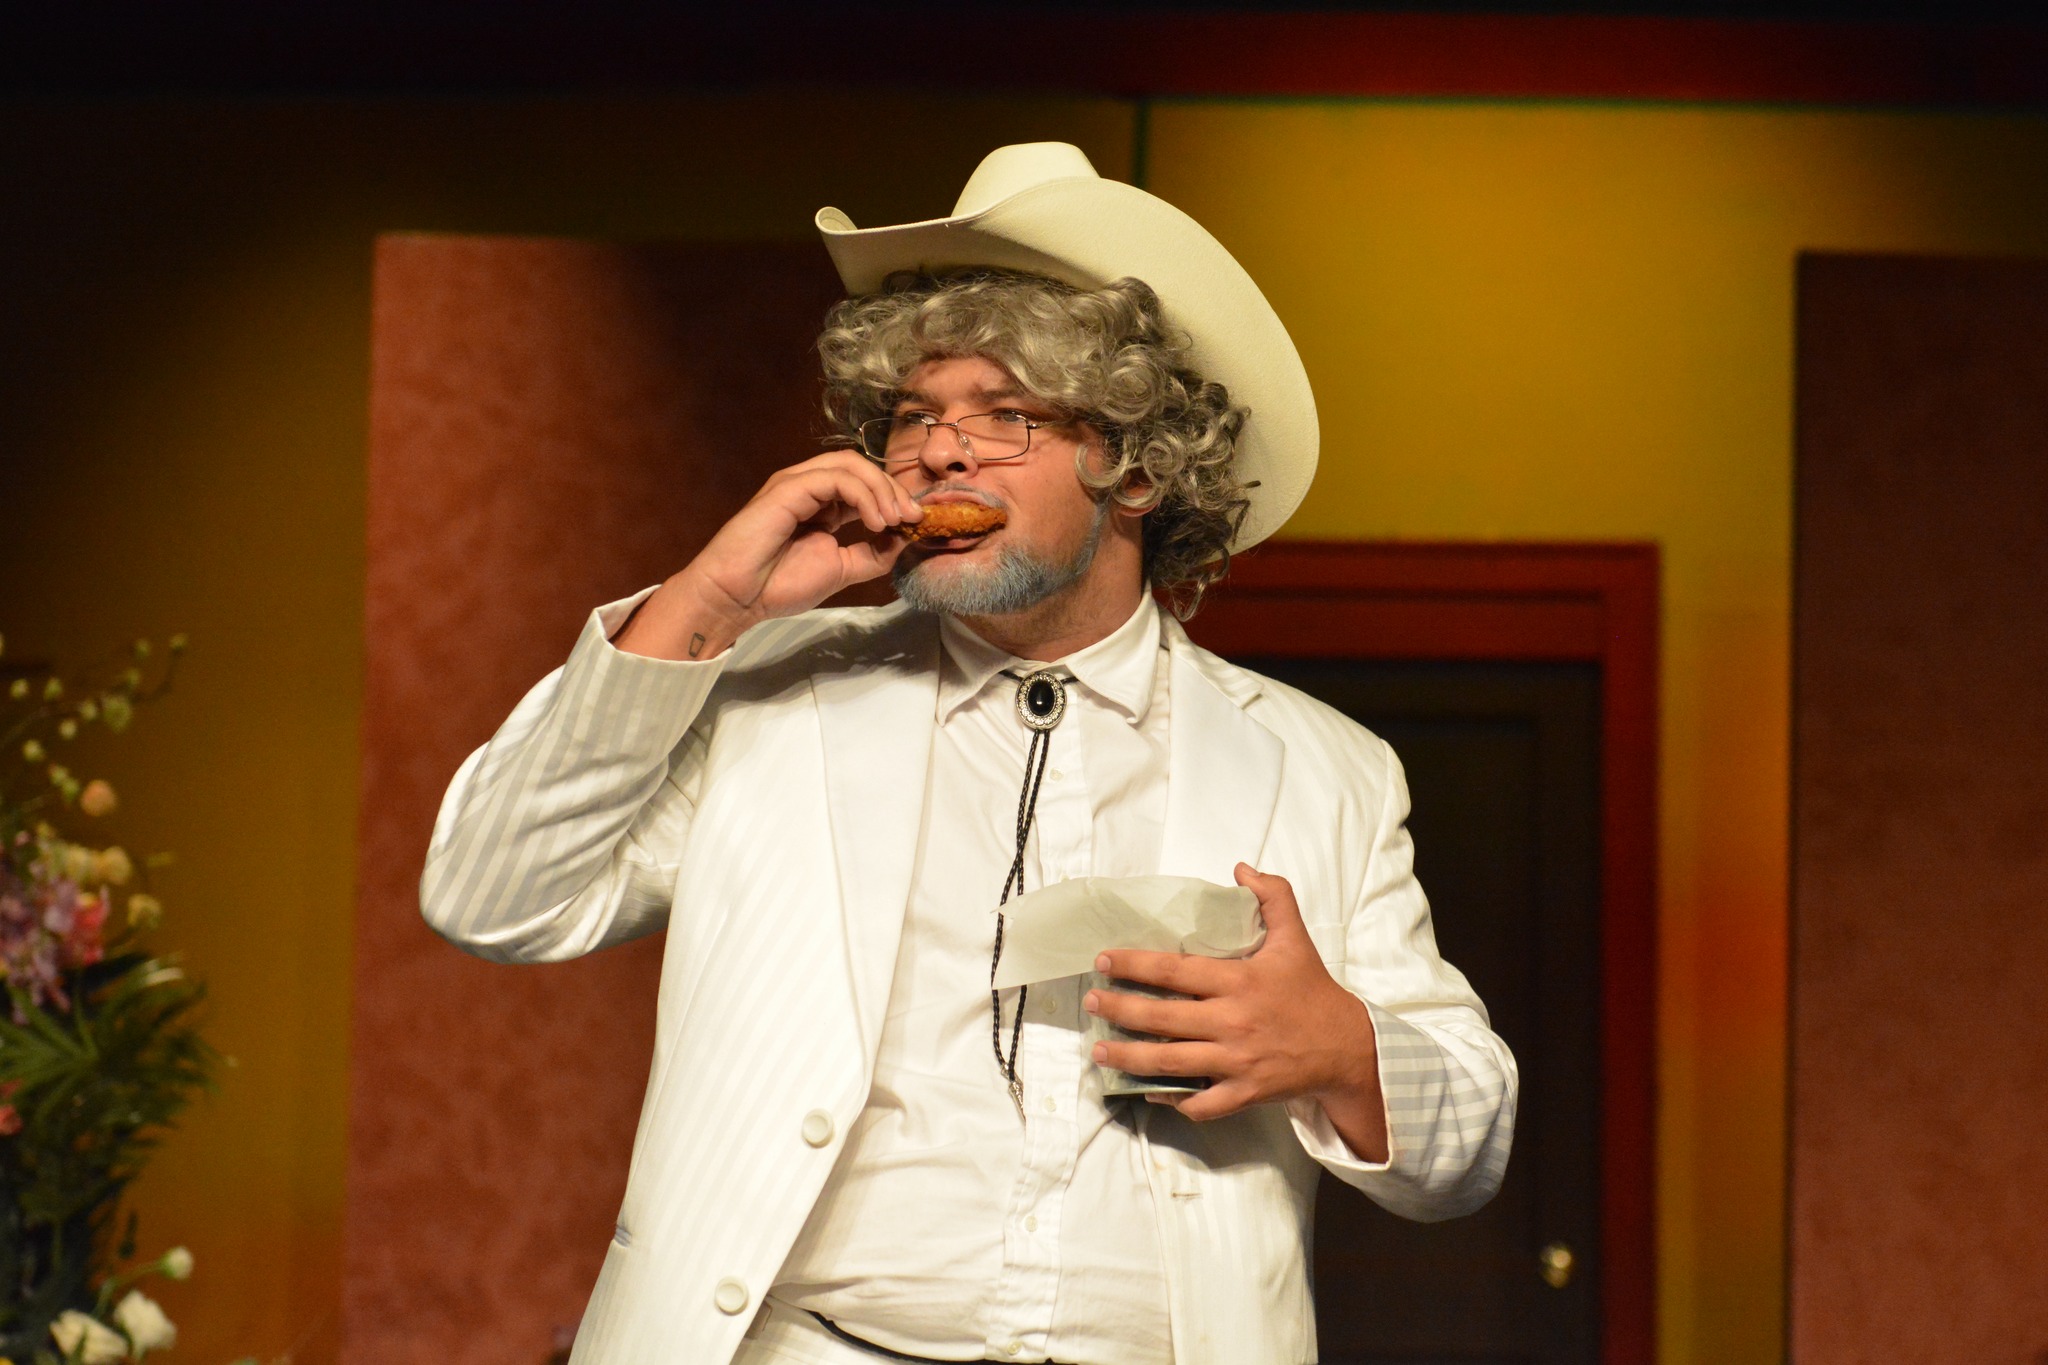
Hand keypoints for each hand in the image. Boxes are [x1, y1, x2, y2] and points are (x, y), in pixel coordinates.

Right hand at [613, 450, 922, 659]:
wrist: (738, 598)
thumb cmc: (778, 585)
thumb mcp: (841, 570)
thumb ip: (872, 554)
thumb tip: (905, 539)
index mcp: (821, 504)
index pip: (866, 484)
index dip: (895, 497)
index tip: (918, 522)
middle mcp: (809, 487)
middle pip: (862, 467)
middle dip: (894, 489)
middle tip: (913, 517)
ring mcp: (796, 484)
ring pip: (851, 464)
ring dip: (881, 489)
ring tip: (894, 520)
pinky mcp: (788, 488)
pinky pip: (835, 478)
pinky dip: (863, 495)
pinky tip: (874, 522)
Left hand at [1085, 863, 1388, 1160]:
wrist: (1347, 1047)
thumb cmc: (1312, 990)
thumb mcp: (1296, 937)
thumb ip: (1273, 897)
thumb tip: (1241, 869)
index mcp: (1240, 980)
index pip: (1175, 970)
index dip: (1134, 965)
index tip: (1104, 961)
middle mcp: (1233, 1021)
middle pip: (1162, 1018)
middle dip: (1119, 1009)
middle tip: (1091, 1002)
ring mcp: (1237, 1061)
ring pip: (1170, 1063)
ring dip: (1129, 1057)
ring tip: (1098, 1049)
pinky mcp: (1245, 1093)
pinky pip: (1200, 1103)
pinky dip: (1171, 1100)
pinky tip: (1146, 1090)